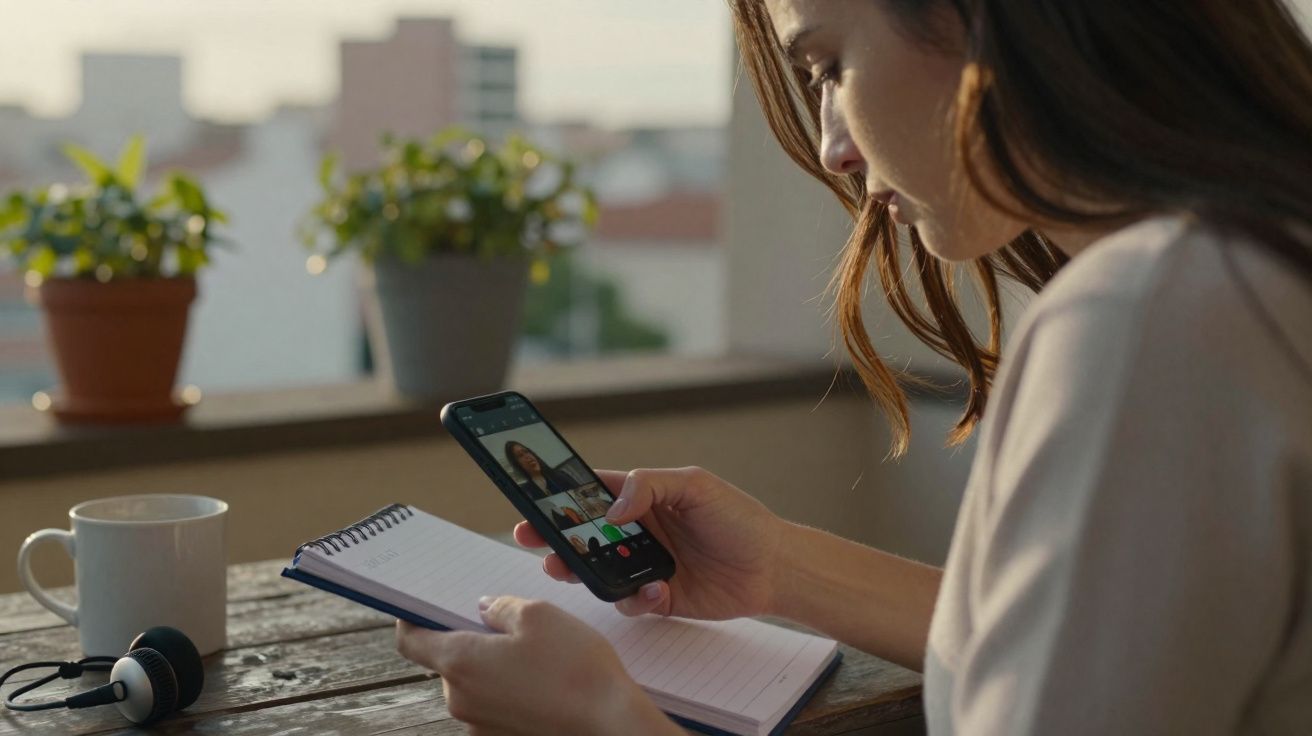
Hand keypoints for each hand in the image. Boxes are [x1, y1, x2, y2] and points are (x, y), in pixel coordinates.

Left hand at [395, 596, 673, 734]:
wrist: (610, 724)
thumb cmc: (575, 667)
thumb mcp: (539, 615)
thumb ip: (501, 607)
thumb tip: (484, 610)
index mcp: (460, 663)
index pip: (411, 641)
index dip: (411, 619)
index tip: (421, 605)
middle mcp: (461, 700)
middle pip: (447, 662)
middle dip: (468, 638)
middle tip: (503, 621)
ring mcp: (481, 726)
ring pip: (474, 684)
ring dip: (492, 665)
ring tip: (535, 652)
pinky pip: (495, 705)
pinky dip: (510, 689)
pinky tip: (543, 679)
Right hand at [514, 466, 785, 620]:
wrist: (776, 568)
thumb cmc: (739, 518)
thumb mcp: (696, 486)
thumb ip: (649, 486)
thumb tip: (610, 508)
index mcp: (643, 499)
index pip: (591, 493)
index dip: (560, 497)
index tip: (532, 501)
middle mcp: (638, 532)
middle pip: (583, 534)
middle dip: (554, 537)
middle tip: (533, 540)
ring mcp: (645, 567)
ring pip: (597, 571)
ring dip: (580, 571)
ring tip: (567, 568)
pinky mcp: (658, 599)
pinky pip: (629, 602)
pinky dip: (634, 599)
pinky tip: (655, 592)